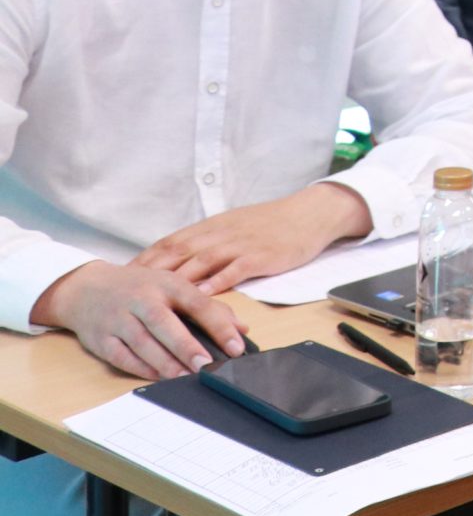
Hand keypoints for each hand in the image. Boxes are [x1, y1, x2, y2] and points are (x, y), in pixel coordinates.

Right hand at [29, 262, 250, 379]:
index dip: (219, 326)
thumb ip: (209, 308)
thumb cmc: (141, 288)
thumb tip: (242, 330)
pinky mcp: (100, 338)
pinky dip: (140, 368)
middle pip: (164, 324)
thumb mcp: (175, 287)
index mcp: (168, 284)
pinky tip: (158, 377)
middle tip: (207, 367)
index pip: (197, 304)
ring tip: (186, 378)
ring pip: (142, 343)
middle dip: (187, 347)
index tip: (236, 347)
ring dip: (165, 363)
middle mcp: (142, 299)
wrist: (86, 287)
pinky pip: (121, 356)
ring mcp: (118, 318)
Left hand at [132, 183, 370, 295]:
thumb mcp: (233, 226)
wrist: (309, 213)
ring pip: (200, 263)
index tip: (121, 278)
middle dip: (149, 274)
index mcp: (210, 227)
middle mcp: (219, 234)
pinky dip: (216, 282)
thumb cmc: (271, 223)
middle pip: (176, 254)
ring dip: (176, 283)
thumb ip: (207, 242)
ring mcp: (239, 245)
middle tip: (127, 293)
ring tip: (155, 302)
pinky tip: (202, 296)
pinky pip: (234, 270)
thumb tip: (180, 262)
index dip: (144, 261)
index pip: (168, 244)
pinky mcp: (260, 256)